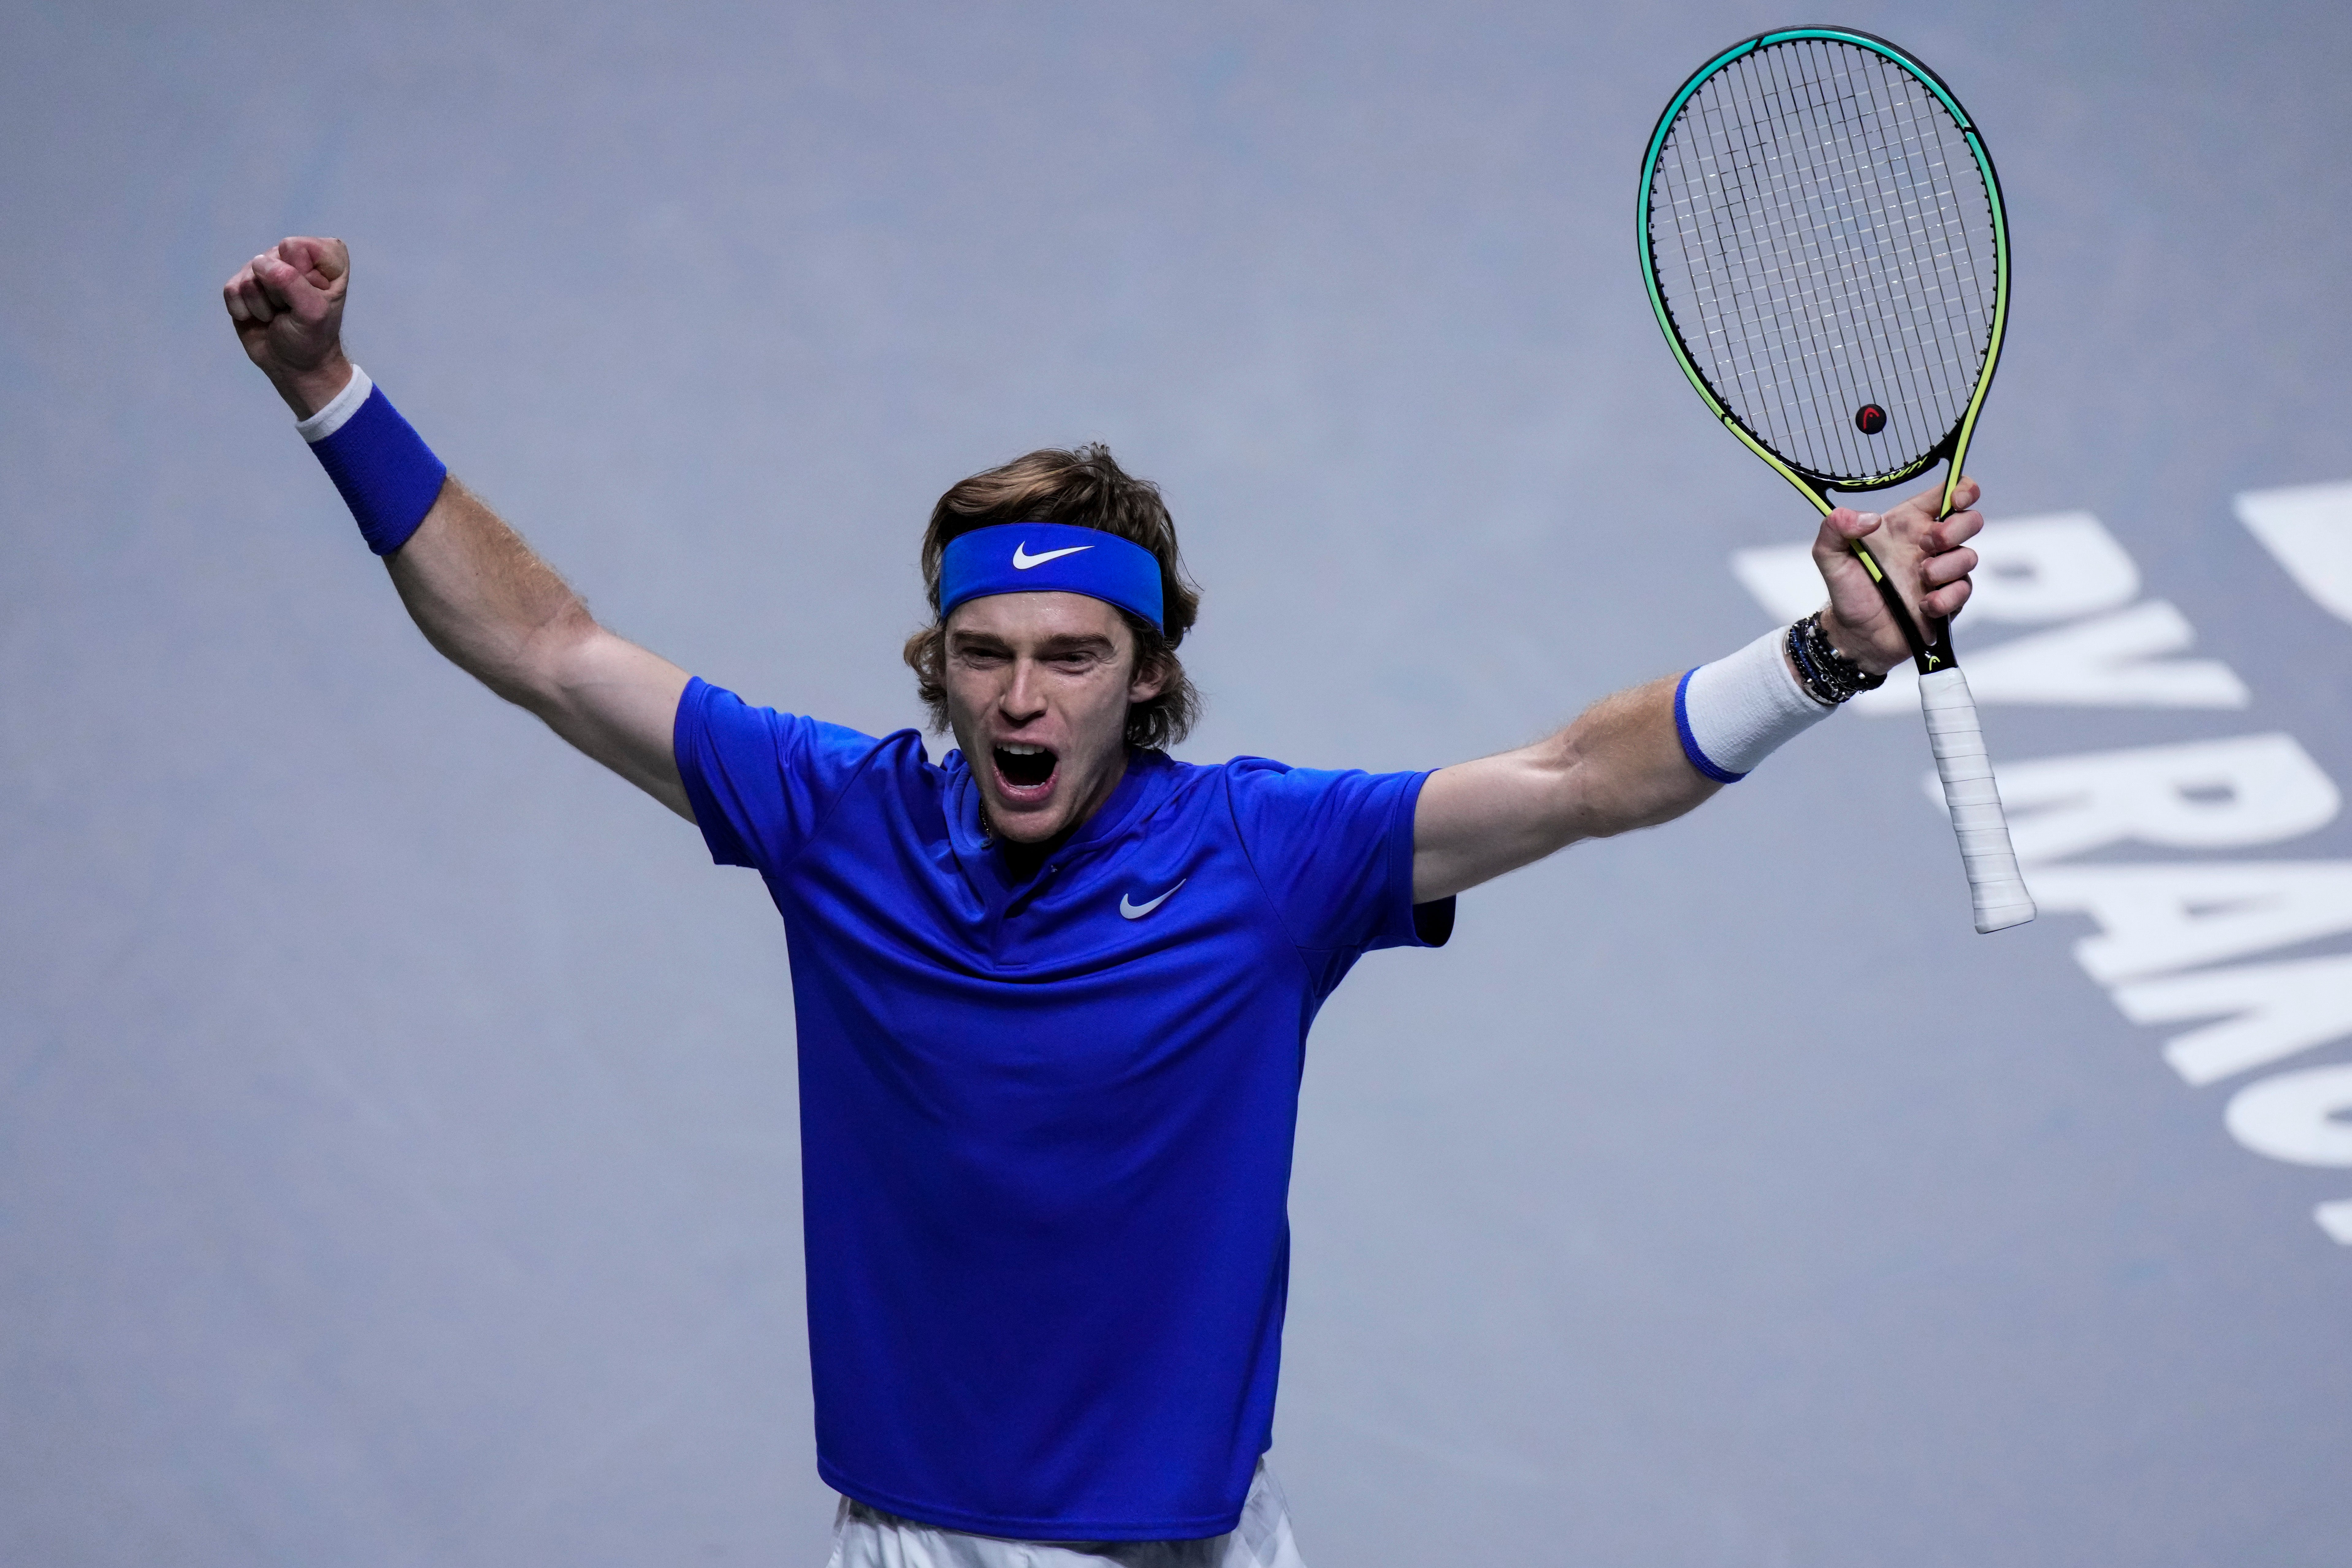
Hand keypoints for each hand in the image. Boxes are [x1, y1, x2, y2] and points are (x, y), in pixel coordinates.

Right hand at [223, 236, 353, 416]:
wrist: (294, 366)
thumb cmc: (312, 338)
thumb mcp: (313, 313)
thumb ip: (292, 283)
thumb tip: (260, 263)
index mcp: (325, 259)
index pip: (300, 247)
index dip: (301, 274)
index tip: (312, 297)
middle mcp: (294, 258)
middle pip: (271, 259)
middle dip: (278, 291)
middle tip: (291, 310)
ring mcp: (266, 270)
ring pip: (249, 275)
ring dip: (261, 304)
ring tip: (276, 316)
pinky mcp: (242, 285)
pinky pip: (231, 290)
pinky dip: (243, 310)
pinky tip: (257, 318)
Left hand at [1809, 477, 1983, 673]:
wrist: (1854, 634)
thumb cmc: (1847, 591)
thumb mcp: (1829, 555)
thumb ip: (1836, 527)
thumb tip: (1868, 518)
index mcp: (1907, 524)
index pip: (1945, 494)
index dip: (1961, 488)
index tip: (1955, 498)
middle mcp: (1929, 545)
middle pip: (1970, 520)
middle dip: (1956, 528)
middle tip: (1927, 544)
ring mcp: (1942, 572)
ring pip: (1969, 556)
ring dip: (1946, 566)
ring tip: (1920, 577)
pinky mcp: (1948, 599)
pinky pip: (1964, 590)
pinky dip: (1946, 597)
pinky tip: (1924, 604)